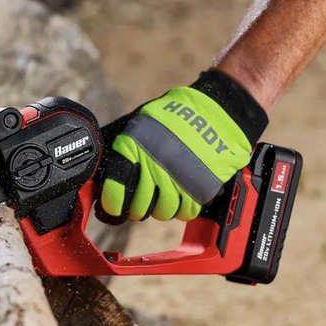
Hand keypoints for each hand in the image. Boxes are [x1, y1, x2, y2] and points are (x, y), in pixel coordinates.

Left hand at [97, 70, 267, 222]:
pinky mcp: (200, 189)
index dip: (113, 203)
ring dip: (162, 208)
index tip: (114, 206)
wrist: (216, 112)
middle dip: (138, 209)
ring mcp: (177, 180)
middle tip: (141, 203)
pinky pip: (185, 212)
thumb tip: (108, 173)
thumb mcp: (142, 124)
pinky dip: (183, 207)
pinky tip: (183, 194)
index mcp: (133, 149)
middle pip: (139, 208)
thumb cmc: (176, 116)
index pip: (114, 191)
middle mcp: (153, 168)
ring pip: (163, 213)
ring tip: (165, 195)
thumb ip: (127, 148)